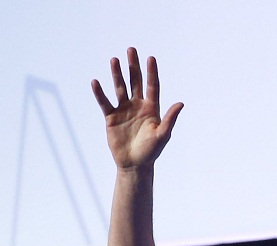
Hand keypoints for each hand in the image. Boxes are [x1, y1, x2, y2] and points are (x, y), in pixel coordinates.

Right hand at [91, 47, 182, 170]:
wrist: (134, 164)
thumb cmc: (151, 151)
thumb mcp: (163, 135)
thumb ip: (170, 118)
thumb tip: (180, 103)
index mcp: (152, 109)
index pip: (152, 86)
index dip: (151, 72)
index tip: (151, 58)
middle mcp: (137, 106)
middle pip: (135, 82)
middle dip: (133, 66)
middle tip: (131, 50)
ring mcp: (124, 110)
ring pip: (120, 88)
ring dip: (117, 74)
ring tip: (114, 60)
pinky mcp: (111, 117)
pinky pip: (105, 102)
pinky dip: (100, 93)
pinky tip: (96, 82)